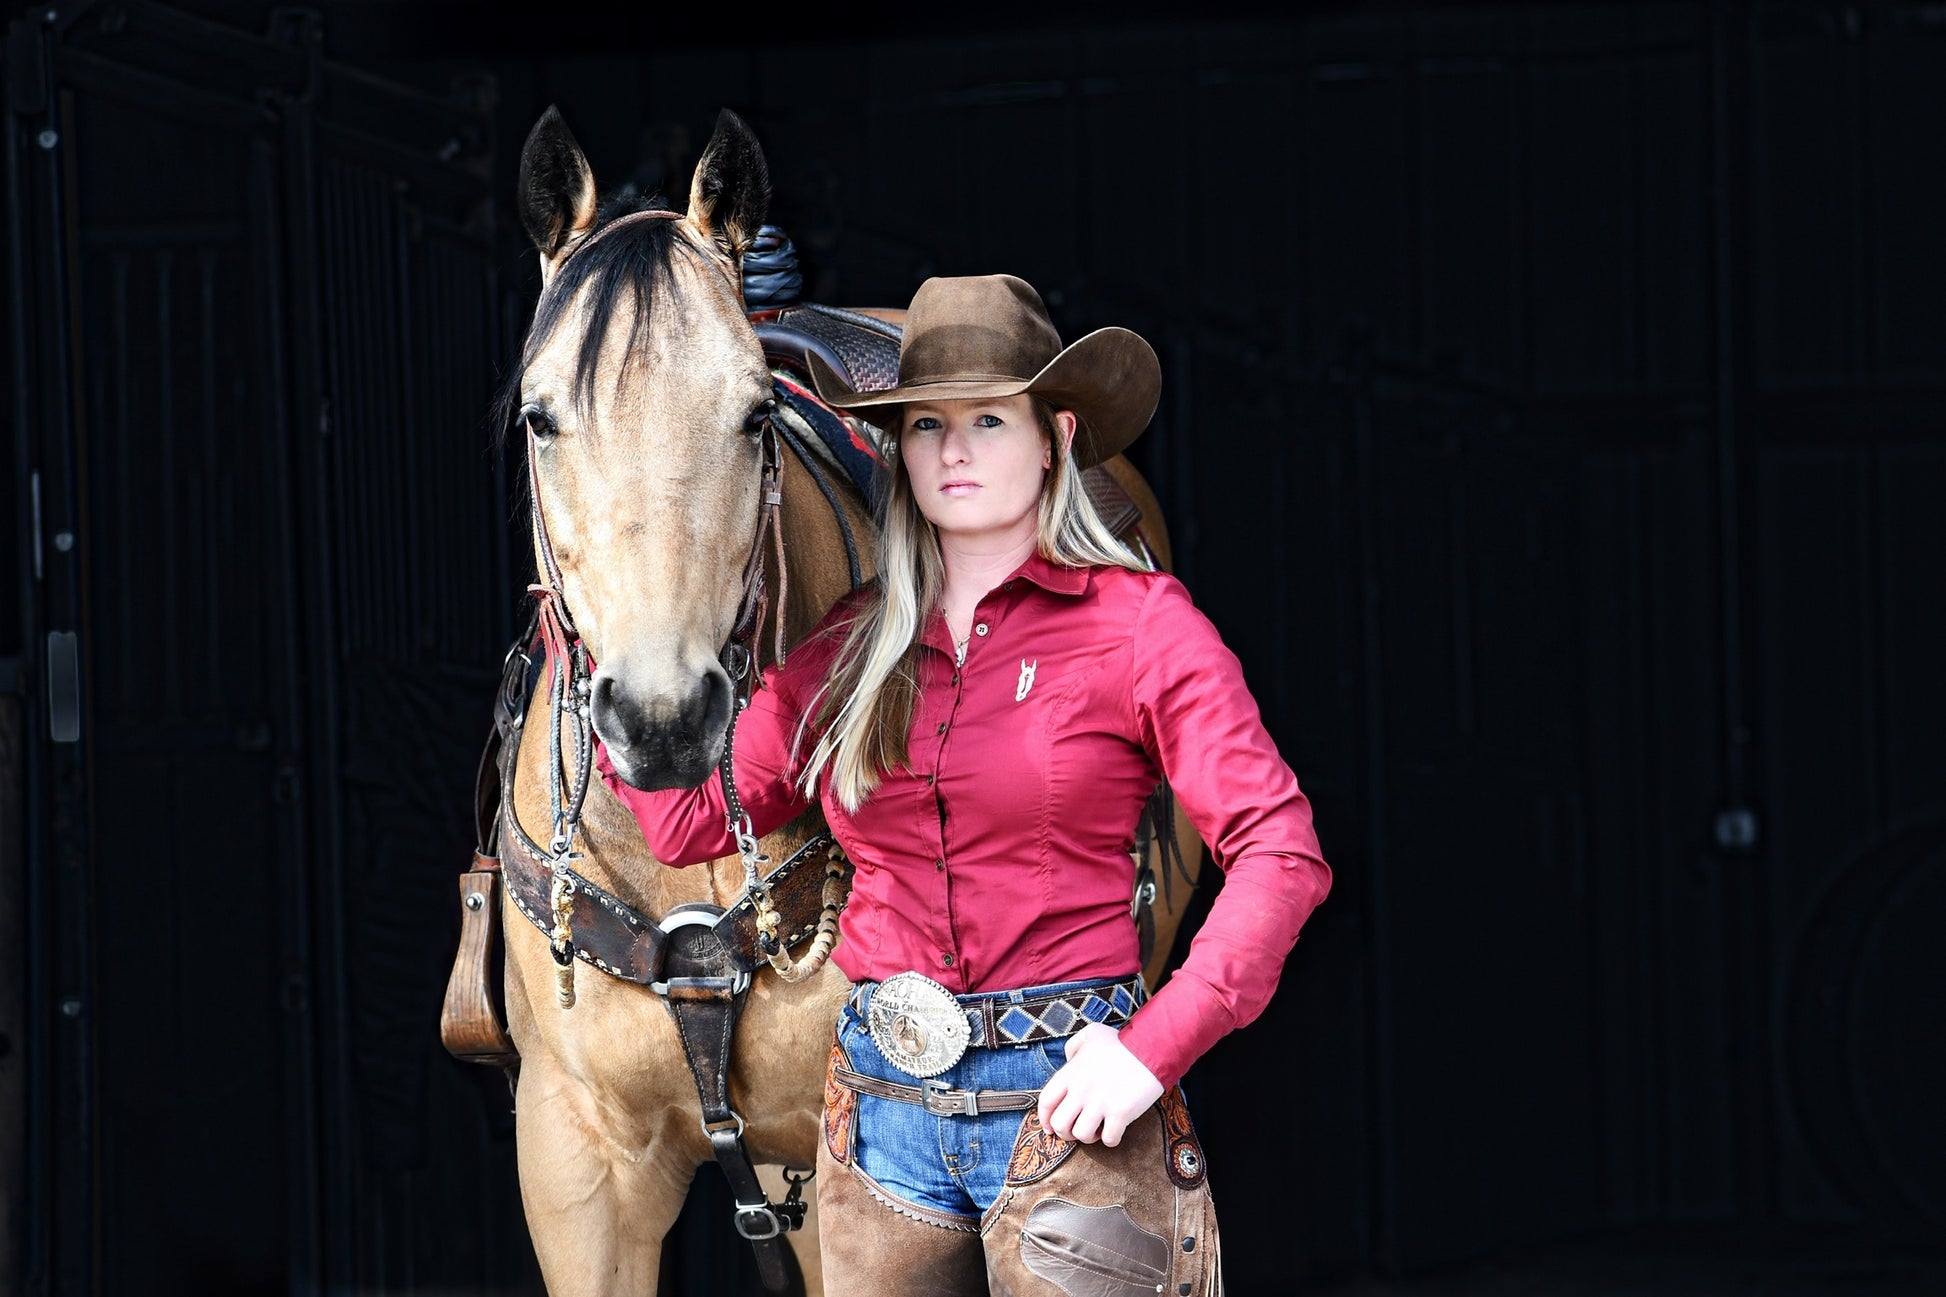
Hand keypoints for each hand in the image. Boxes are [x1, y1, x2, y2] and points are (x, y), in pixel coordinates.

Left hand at [1036, 1022, 1164, 1146]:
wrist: (1151, 1047)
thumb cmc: (1122, 1042)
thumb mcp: (1091, 1033)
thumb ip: (1073, 1046)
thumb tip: (1068, 1061)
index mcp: (1071, 1073)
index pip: (1046, 1102)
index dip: (1044, 1119)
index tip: (1049, 1128)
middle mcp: (1081, 1090)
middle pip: (1060, 1124)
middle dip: (1065, 1132)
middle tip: (1076, 1129)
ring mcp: (1100, 1103)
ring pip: (1081, 1135)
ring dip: (1089, 1136)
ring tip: (1098, 1128)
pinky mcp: (1120, 1113)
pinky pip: (1108, 1139)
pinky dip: (1111, 1139)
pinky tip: (1116, 1129)